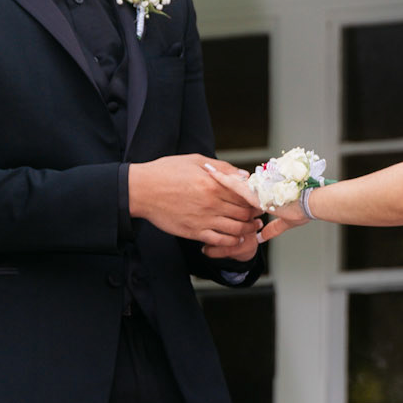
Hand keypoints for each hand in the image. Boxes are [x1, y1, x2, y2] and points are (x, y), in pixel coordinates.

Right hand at [128, 154, 264, 247]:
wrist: (142, 190)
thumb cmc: (166, 172)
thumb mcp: (195, 161)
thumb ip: (222, 168)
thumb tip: (244, 176)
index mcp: (213, 184)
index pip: (245, 195)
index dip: (256, 199)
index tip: (259, 200)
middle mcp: (211, 203)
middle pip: (244, 213)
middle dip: (255, 215)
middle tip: (259, 216)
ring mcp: (204, 220)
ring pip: (236, 229)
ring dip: (247, 230)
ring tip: (251, 228)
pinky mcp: (194, 232)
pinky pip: (221, 241)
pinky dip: (232, 242)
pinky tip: (235, 238)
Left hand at [204, 164, 308, 233]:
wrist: (312, 202)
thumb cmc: (304, 210)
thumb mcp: (285, 222)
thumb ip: (271, 229)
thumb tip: (261, 237)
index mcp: (264, 196)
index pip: (244, 191)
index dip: (232, 185)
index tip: (221, 180)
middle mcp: (259, 190)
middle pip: (236, 183)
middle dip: (222, 177)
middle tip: (207, 169)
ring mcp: (257, 189)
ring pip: (232, 182)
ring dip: (218, 176)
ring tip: (205, 169)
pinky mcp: (256, 192)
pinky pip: (234, 184)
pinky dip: (221, 179)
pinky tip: (210, 174)